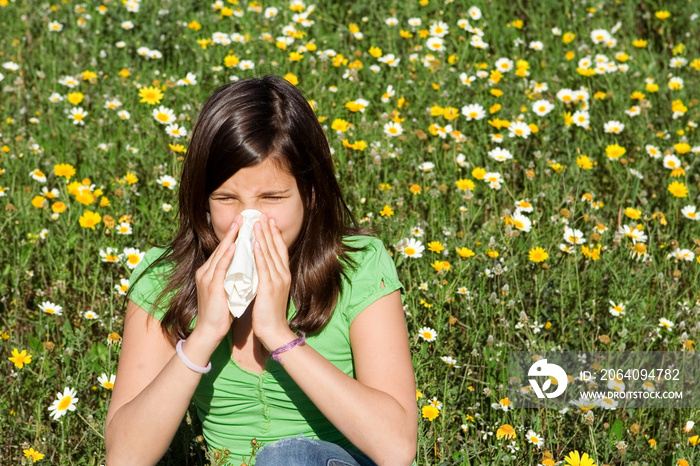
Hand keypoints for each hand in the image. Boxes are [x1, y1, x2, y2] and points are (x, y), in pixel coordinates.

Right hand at [193, 216, 242, 341]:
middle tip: (244, 216)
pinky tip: (235, 246)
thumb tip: (247, 267)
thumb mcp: (228, 289)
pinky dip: (227, 256)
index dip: (234, 236)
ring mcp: (207, 278)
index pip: (224, 250)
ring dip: (231, 238)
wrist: (210, 331)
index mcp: (210, 272)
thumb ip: (234, 276)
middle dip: (233, 231)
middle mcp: (206, 271)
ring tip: (241, 224)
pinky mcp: (211, 286)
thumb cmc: (222, 312)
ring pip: (221, 253)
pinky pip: (220, 267)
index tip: (245, 223)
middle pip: (222, 247)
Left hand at [251, 215, 295, 349]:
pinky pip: (264, 267)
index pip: (280, 250)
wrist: (273, 331)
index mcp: (284, 275)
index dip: (275, 235)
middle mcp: (283, 275)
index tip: (270, 221)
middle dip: (269, 230)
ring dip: (264, 237)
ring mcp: (277, 280)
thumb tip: (260, 267)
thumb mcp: (271, 291)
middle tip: (263, 215)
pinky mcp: (269, 287)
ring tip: (258, 223)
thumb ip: (267, 277)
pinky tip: (256, 243)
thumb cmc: (269, 314)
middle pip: (277, 248)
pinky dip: (260, 254)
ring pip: (270, 254)